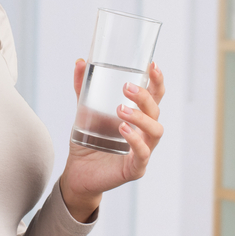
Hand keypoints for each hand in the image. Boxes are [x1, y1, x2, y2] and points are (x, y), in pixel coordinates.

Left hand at [60, 60, 165, 221]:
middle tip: (127, 87)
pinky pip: (143, 153)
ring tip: (120, 109)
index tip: (152, 65)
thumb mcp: (85, 111)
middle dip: (145, 97)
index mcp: (137, 117)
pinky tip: (123, 130)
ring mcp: (142, 150)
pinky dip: (135, 140)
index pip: (155, 96)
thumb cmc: (88, 141)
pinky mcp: (135, 168)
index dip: (157, 81)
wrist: (77, 173)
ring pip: (155, 131)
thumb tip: (80, 62)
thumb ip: (84, 88)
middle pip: (156, 111)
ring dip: (140, 117)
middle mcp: (144, 133)